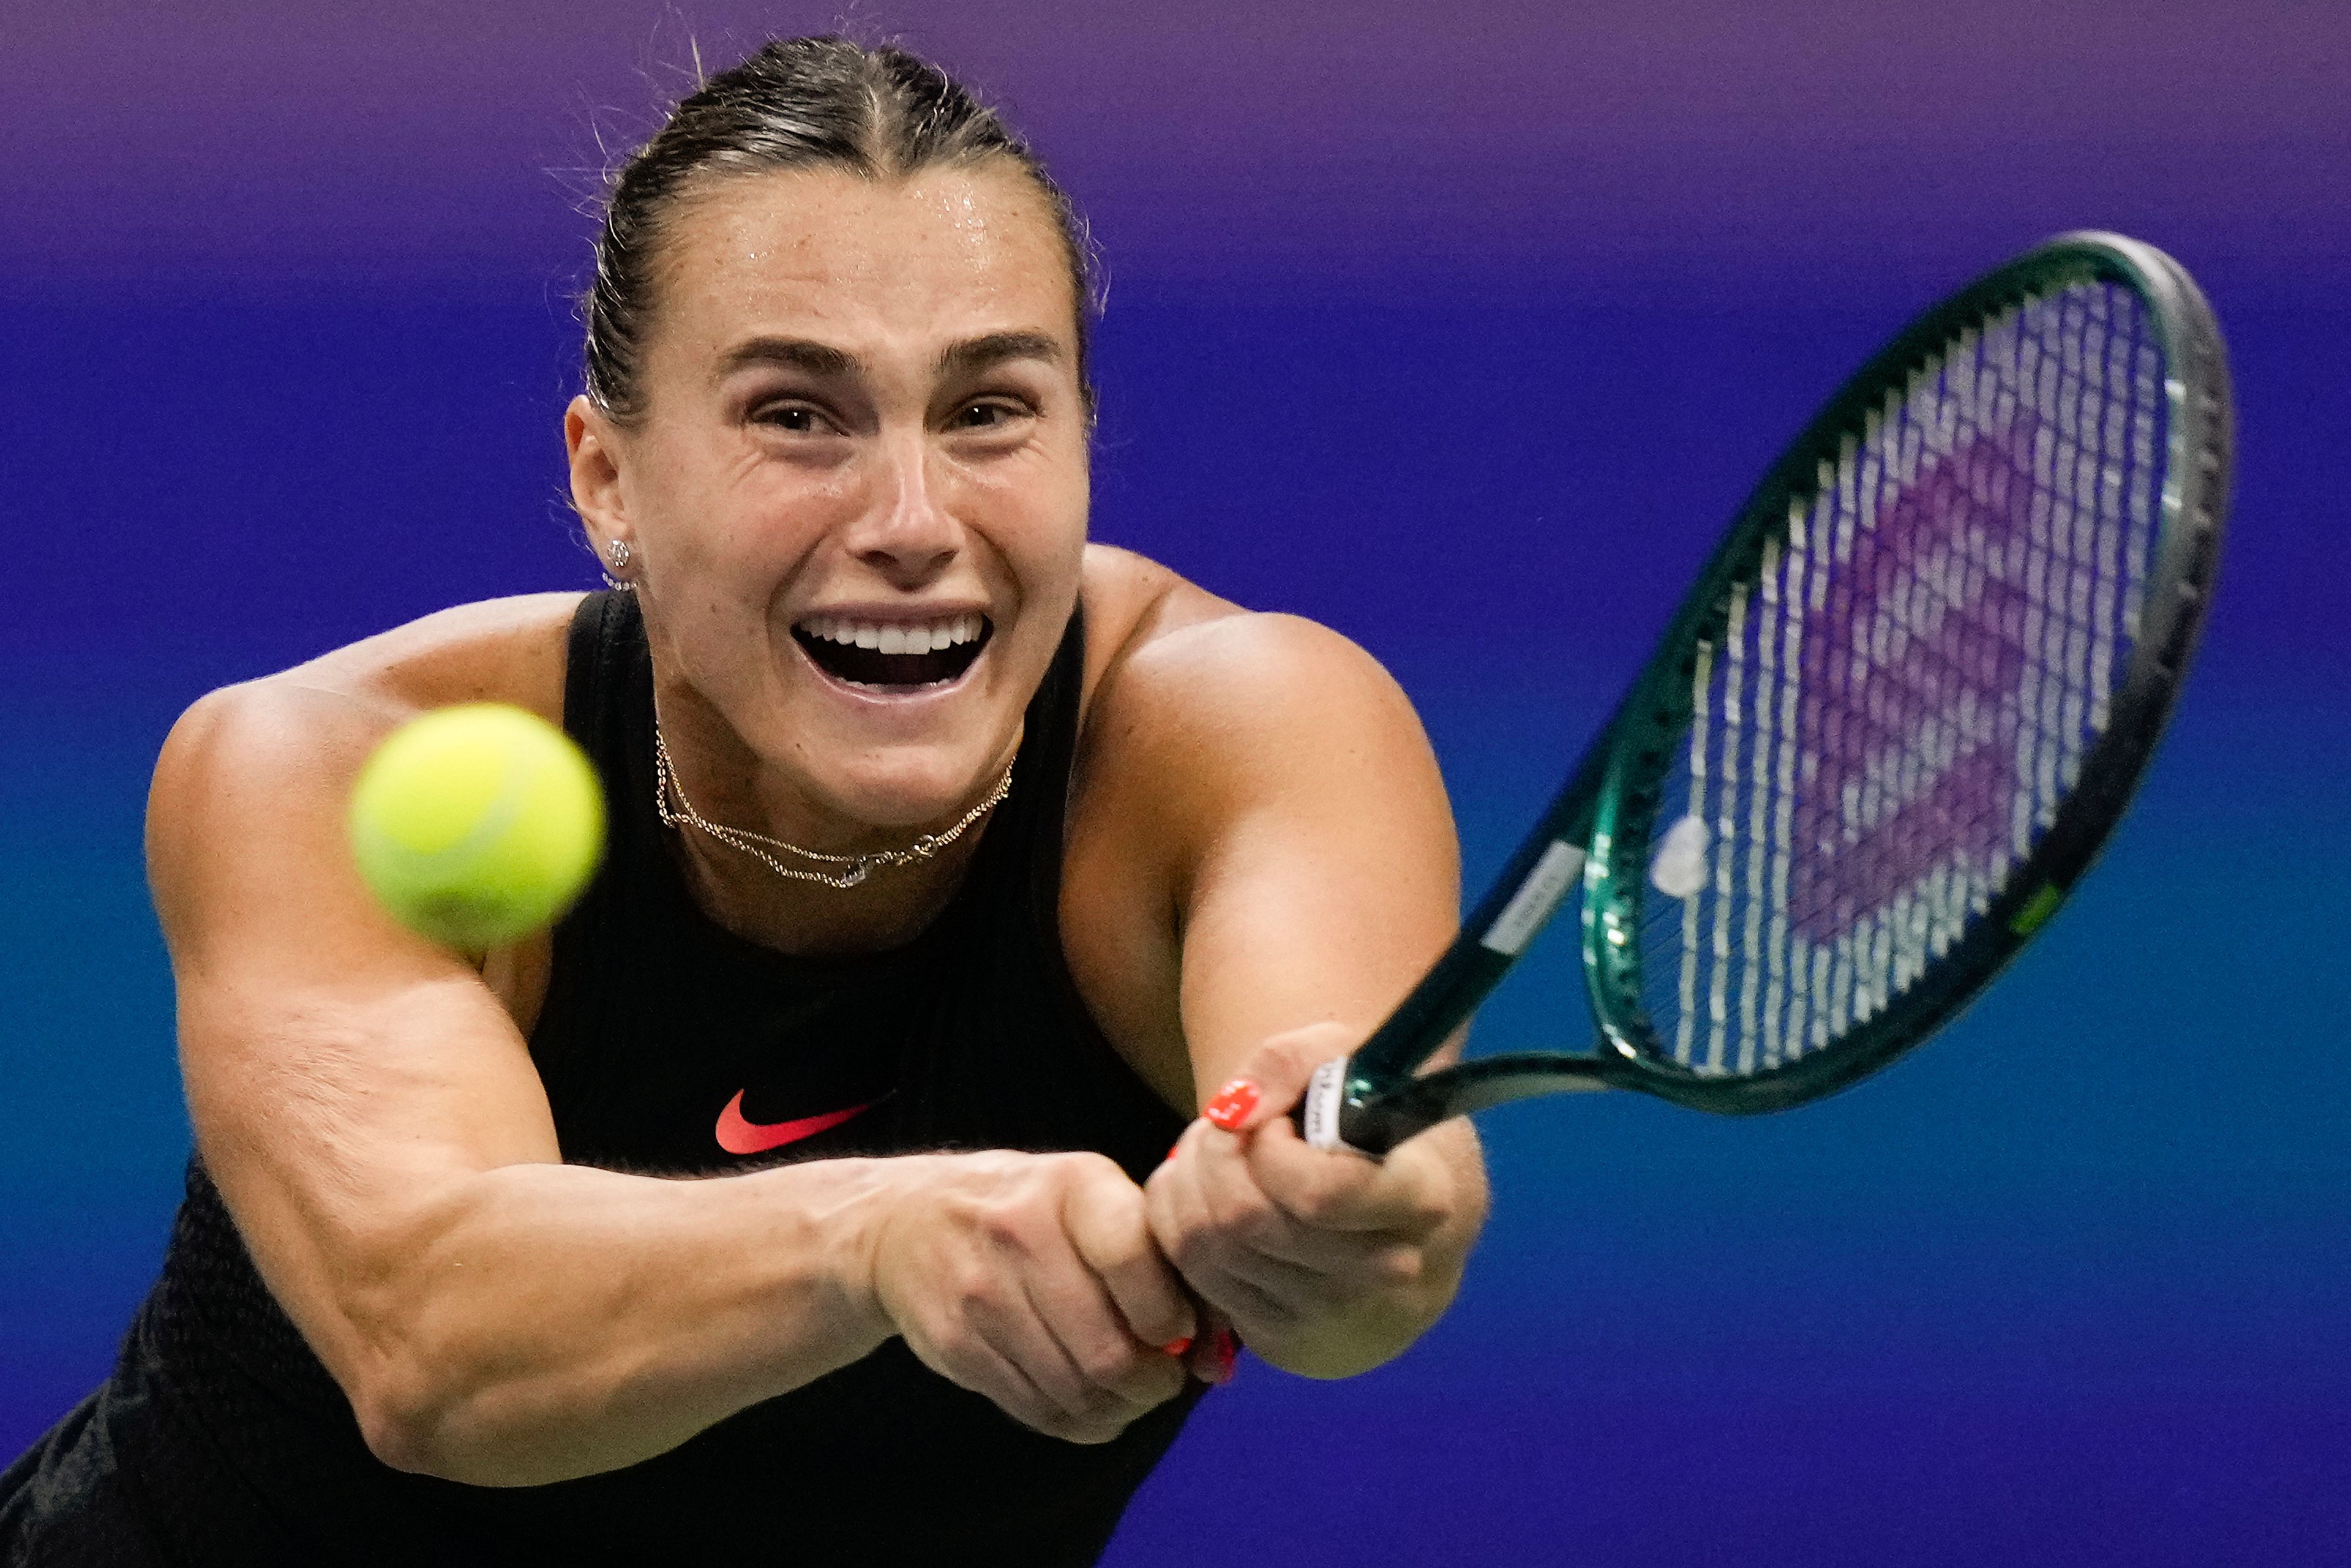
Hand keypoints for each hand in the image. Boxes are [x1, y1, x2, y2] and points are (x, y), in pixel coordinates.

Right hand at [865, 1150, 1197, 1442]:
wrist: (906, 1224)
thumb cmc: (1029, 1211)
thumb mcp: (1090, 1199)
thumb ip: (1156, 1259)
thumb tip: (1215, 1355)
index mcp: (1071, 1186)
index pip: (1132, 1259)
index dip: (1169, 1315)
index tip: (1178, 1331)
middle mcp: (1019, 1234)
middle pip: (1108, 1351)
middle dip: (1152, 1383)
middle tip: (1162, 1379)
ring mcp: (981, 1294)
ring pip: (1076, 1392)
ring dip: (1118, 1408)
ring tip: (1127, 1392)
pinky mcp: (956, 1346)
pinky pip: (1036, 1411)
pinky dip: (1077, 1421)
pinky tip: (1087, 1401)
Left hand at [1146, 1023, 1485, 1378]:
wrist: (1385, 1216)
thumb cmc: (1362, 1125)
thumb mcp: (1342, 1059)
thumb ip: (1288, 1061)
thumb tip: (1233, 1112)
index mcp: (1418, 1201)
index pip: (1317, 1194)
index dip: (1270, 1149)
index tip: (1276, 1122)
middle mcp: (1381, 1271)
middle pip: (1245, 1219)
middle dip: (1214, 1154)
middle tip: (1230, 1126)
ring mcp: (1328, 1313)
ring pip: (1208, 1245)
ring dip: (1189, 1180)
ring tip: (1218, 1149)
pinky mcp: (1280, 1336)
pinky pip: (1192, 1272)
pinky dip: (1177, 1217)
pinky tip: (1204, 1188)